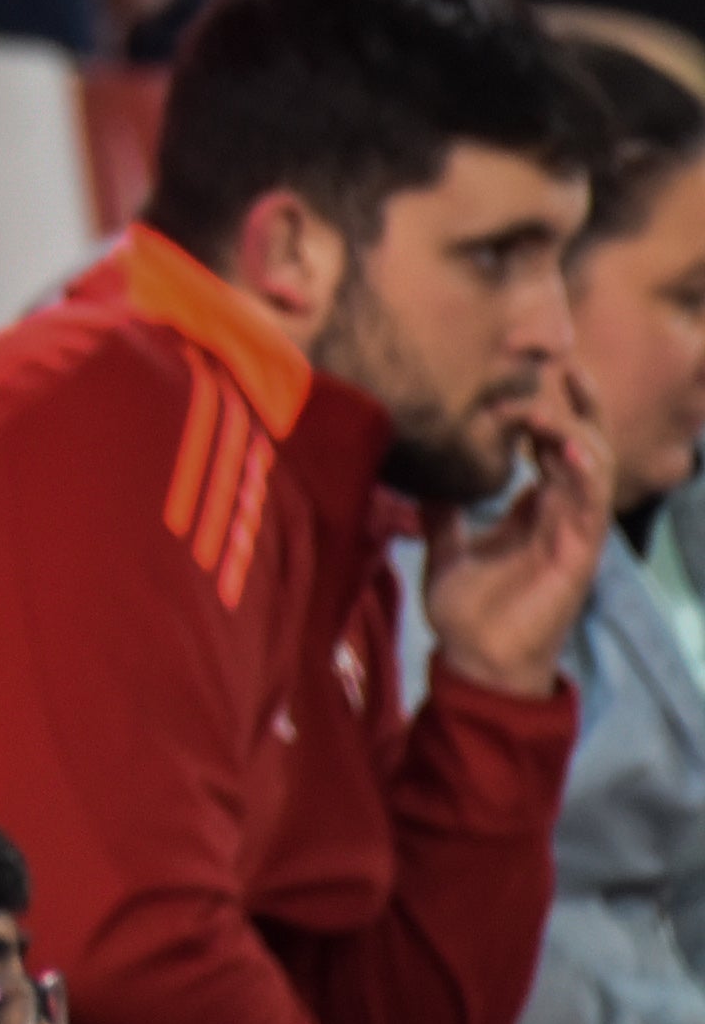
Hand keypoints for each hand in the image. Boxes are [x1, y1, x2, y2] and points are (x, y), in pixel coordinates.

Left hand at [425, 392, 611, 700]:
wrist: (474, 661)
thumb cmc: (469, 611)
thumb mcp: (447, 545)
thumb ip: (443, 509)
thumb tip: (429, 472)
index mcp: (538, 509)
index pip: (555, 447)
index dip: (550, 409)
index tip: (529, 373)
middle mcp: (563, 516)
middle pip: (585, 447)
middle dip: (579, 405)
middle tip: (564, 362)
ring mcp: (575, 535)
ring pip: (594, 469)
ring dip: (577, 430)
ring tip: (556, 396)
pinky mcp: (578, 558)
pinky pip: (589, 508)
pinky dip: (583, 475)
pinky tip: (569, 447)